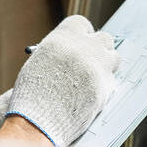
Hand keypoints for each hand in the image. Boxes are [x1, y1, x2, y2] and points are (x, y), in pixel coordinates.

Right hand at [5, 15, 119, 146]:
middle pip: (103, 38)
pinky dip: (105, 87)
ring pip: (114, 57)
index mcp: (62, 38)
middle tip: (95, 60)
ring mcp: (97, 65)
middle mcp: (82, 46)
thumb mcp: (39, 63)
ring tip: (93, 80)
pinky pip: (112, 80)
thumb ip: (59, 53)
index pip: (81, 24)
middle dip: (99, 49)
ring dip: (106, 66)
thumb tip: (73, 50)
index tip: (83, 42)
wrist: (37, 121)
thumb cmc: (32, 95)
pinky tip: (92, 96)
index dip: (83, 35)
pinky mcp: (106, 85)